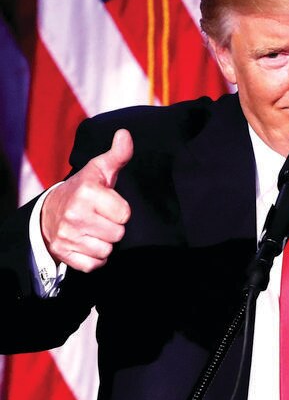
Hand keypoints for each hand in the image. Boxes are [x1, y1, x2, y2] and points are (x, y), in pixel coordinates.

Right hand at [41, 128, 132, 272]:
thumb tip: (126, 134)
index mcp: (87, 193)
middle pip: (118, 234)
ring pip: (107, 250)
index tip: (108, 204)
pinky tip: (88, 242)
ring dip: (104, 242)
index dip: (120, 210)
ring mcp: (68, 236)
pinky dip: (94, 257)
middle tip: (100, 217)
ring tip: (94, 229)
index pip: (124, 214)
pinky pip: (94, 264)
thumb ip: (118, 155)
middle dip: (113, 227)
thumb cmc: (84, 189)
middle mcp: (75, 215)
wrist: (50, 210)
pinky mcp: (64, 253)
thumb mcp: (100, 170)